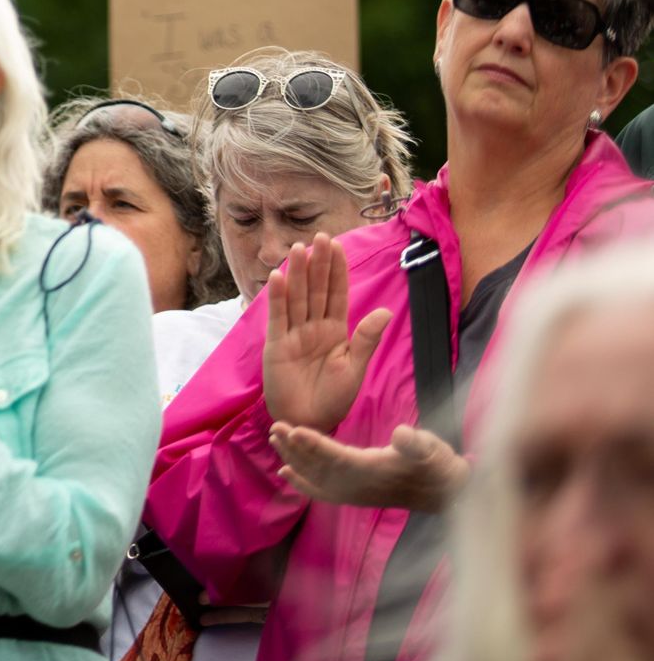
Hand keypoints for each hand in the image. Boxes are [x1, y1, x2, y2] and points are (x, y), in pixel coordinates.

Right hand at [261, 233, 390, 431]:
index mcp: (336, 331)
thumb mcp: (356, 369)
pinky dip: (278, 297)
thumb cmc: (333, 399)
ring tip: (299, 248)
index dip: (337, 270)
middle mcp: (314, 327)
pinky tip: (278, 277)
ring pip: (297, 297)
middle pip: (316, 290)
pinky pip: (278, 317)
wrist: (309, 422)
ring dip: (298, 273)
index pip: (337, 294)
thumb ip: (366, 339)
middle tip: (321, 237)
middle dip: (319, 264)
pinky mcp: (276, 345)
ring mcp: (294, 334)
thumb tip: (384, 311)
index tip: (338, 246)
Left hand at [269, 421, 467, 511]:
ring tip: (275, 439)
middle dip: (296, 449)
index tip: (294, 430)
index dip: (316, 445)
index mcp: (375, 471)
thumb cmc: (438, 466)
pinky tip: (285, 474)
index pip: (338, 458)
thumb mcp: (432, 449)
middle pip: (321, 468)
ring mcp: (356, 493)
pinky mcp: (356, 496)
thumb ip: (416, 444)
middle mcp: (360, 486)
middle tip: (275, 428)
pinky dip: (303, 484)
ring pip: (317, 477)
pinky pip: (324, 491)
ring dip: (294, 460)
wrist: (447, 493)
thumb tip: (402, 435)